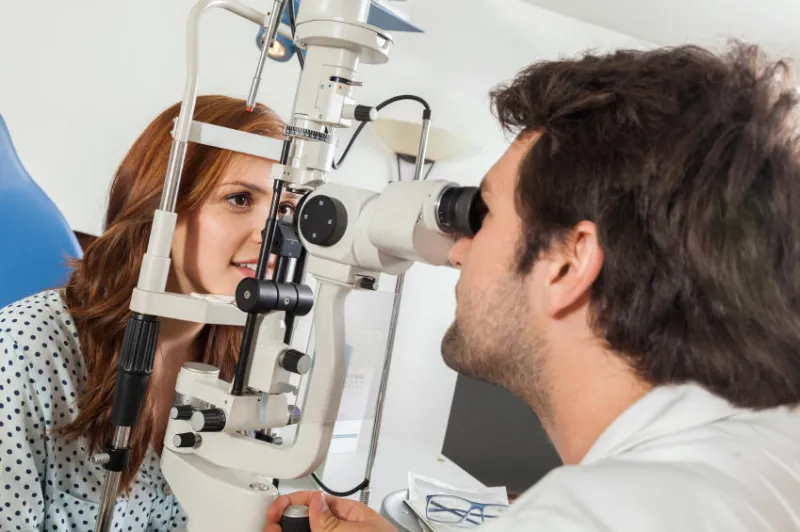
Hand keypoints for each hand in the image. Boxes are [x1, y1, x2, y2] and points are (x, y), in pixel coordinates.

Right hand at [265, 491, 396, 531]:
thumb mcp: (355, 531)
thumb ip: (330, 519)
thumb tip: (313, 501)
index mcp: (350, 516)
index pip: (316, 502)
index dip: (292, 504)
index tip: (274, 513)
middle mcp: (342, 530)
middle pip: (306, 523)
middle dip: (286, 524)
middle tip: (270, 528)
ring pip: (306, 531)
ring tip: (273, 531)